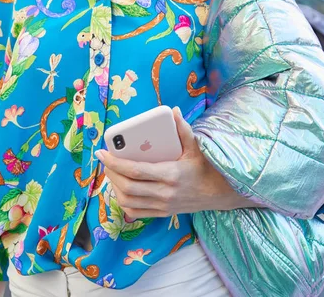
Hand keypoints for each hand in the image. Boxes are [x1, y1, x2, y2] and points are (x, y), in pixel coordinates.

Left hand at [98, 107, 255, 218]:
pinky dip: (124, 202)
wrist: (220, 193)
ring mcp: (163, 206)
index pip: (135, 170)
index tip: (102, 153)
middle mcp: (165, 193)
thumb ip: (183, 129)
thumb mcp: (196, 147)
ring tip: (112, 173)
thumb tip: (173, 111)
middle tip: (105, 160)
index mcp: (171, 174)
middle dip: (111, 173)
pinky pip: (135, 212)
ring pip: (128, 201)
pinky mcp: (163, 213)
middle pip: (127, 187)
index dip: (115, 162)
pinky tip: (121, 189)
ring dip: (115, 187)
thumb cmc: (206, 168)